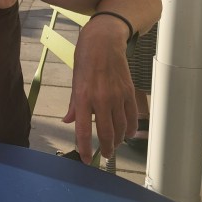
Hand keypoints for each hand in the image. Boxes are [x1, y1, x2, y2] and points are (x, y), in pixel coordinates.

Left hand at [62, 17, 137, 162]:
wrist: (104, 41)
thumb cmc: (85, 58)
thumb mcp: (74, 80)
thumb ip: (73, 104)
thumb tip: (68, 120)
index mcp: (83, 97)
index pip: (83, 129)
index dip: (84, 147)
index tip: (85, 159)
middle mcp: (101, 99)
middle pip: (106, 133)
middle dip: (105, 148)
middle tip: (104, 155)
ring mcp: (117, 96)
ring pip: (121, 128)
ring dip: (118, 140)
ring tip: (113, 146)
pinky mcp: (129, 92)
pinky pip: (132, 116)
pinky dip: (130, 128)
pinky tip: (127, 133)